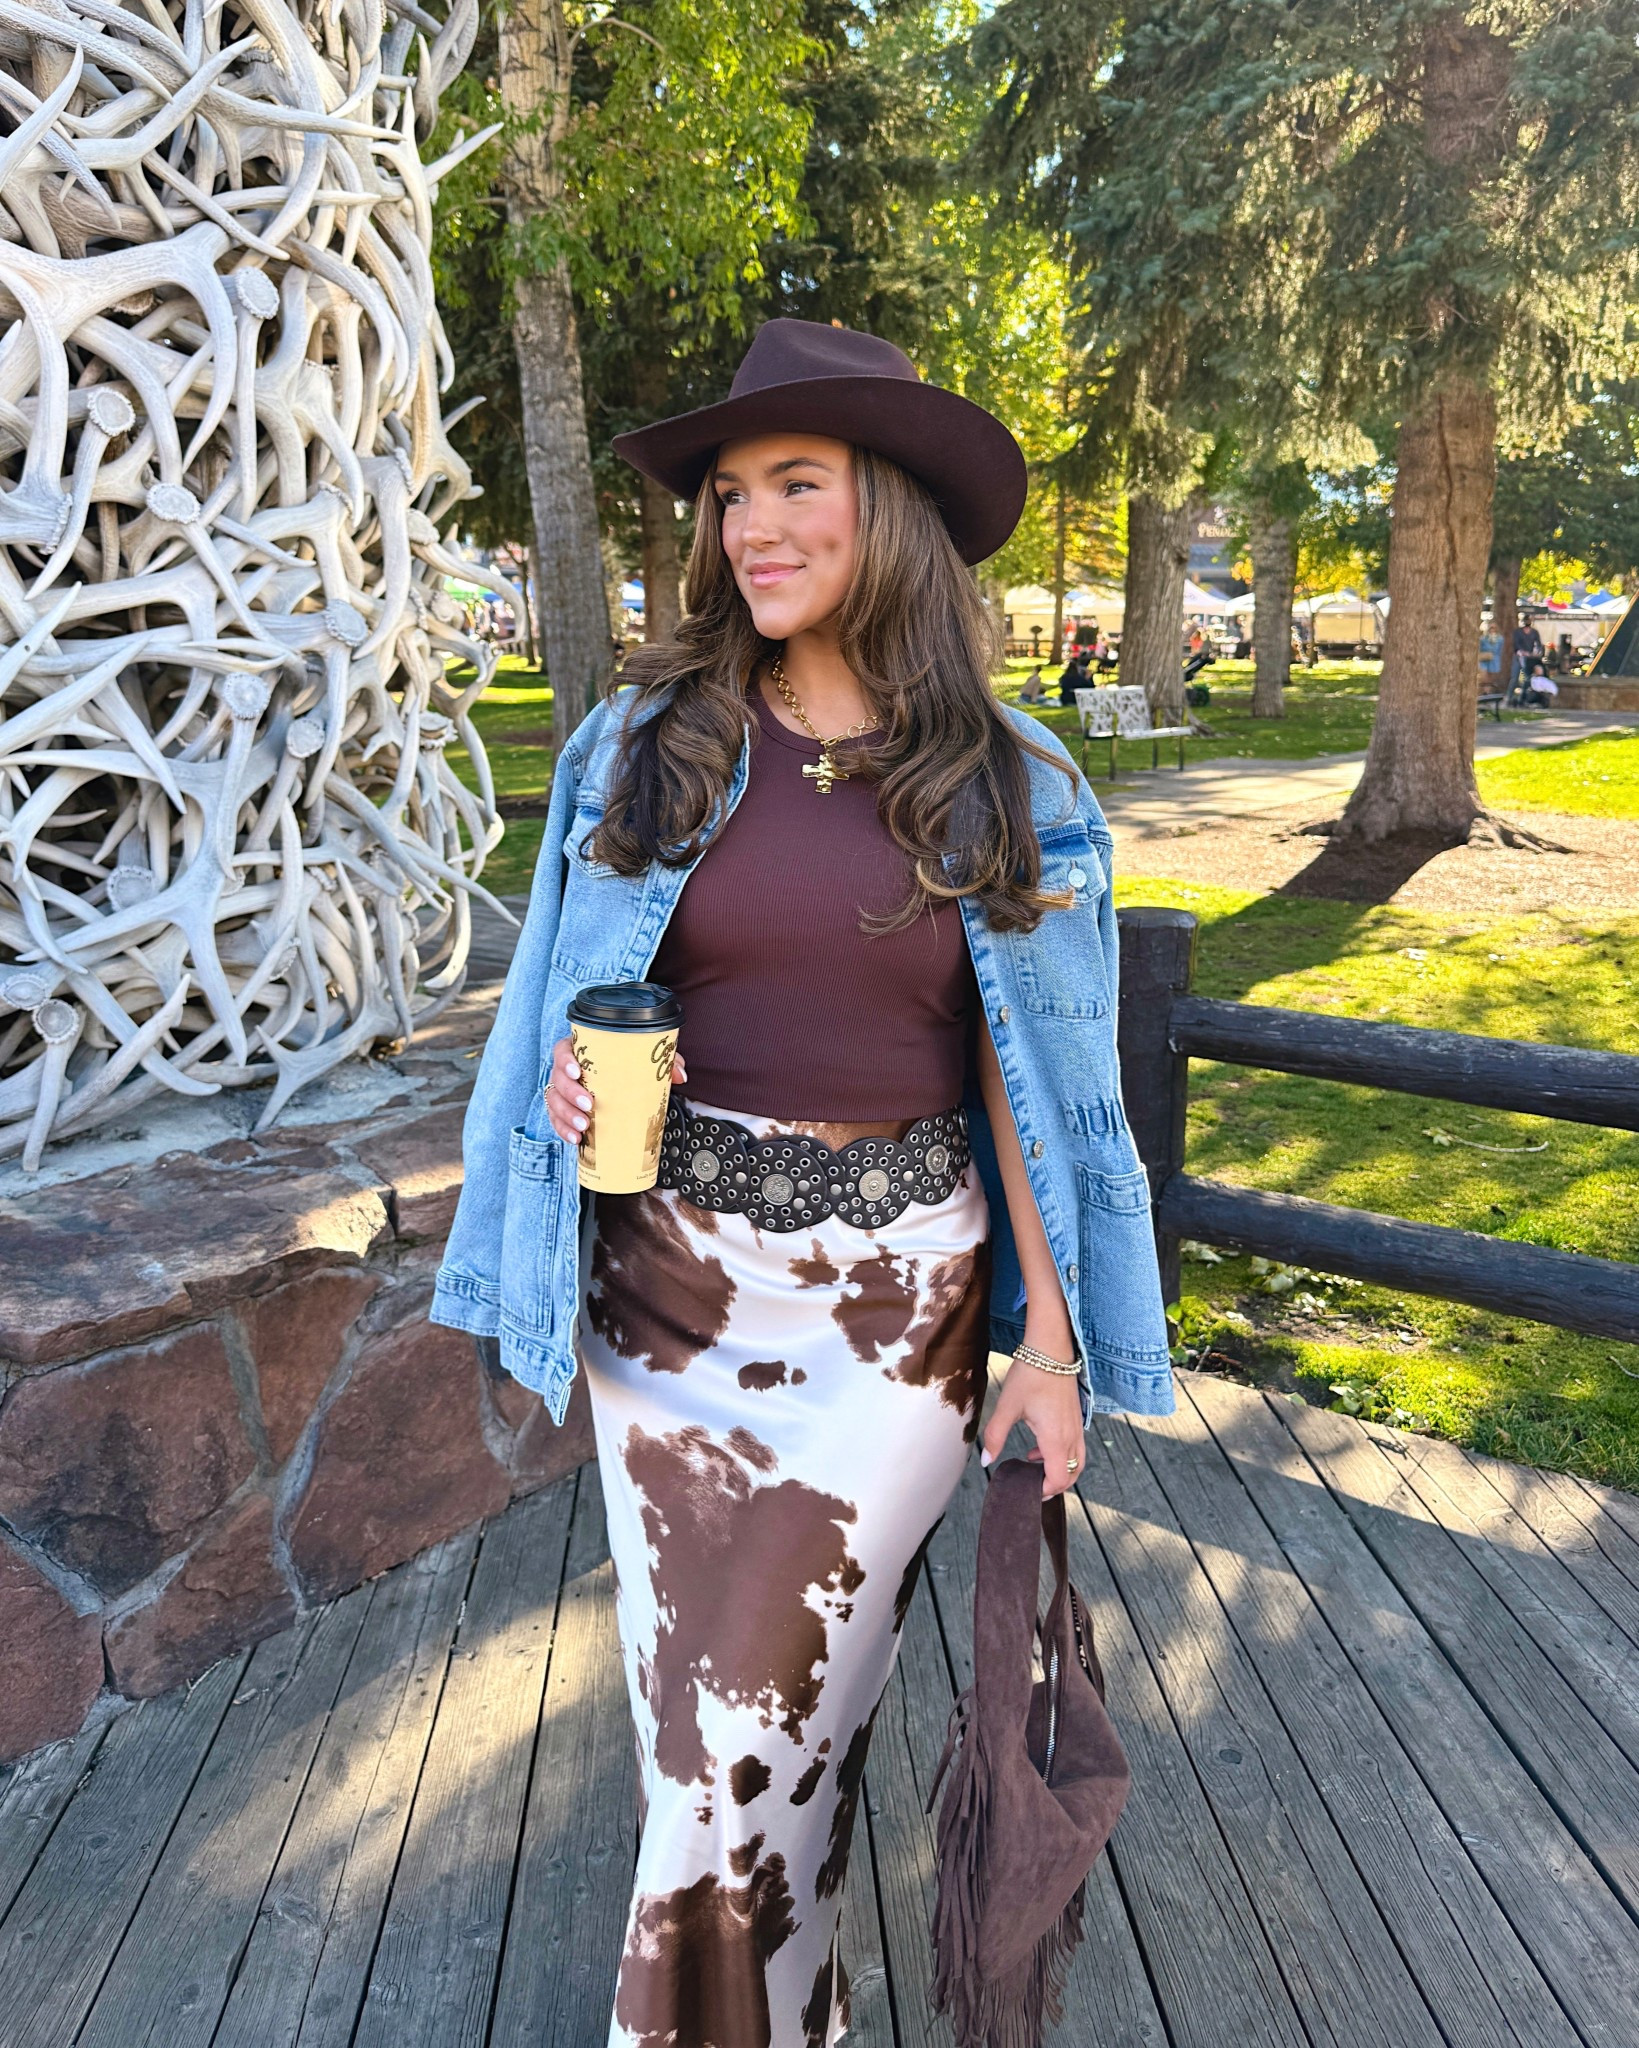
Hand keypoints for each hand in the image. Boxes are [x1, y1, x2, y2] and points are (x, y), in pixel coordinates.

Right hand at [543, 1034, 686, 1144]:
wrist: (620, 1081)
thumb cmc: (625, 1066)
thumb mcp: (644, 1061)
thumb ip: (663, 1062)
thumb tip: (679, 1075)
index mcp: (580, 1051)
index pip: (564, 1050)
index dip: (566, 1060)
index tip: (577, 1072)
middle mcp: (567, 1071)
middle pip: (558, 1079)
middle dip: (570, 1093)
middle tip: (589, 1105)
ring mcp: (563, 1091)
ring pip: (555, 1101)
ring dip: (567, 1115)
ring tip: (584, 1126)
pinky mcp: (563, 1111)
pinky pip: (556, 1120)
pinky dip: (564, 1130)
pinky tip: (576, 1139)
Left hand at [981, 1351, 1085, 1499]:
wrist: (1051, 1350)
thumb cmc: (1030, 1376)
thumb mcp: (1007, 1406)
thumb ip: (995, 1436)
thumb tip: (986, 1461)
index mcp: (1055, 1438)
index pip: (1058, 1479)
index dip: (1045, 1490)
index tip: (1028, 1491)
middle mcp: (1071, 1436)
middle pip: (1071, 1475)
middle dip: (1054, 1485)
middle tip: (1032, 1486)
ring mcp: (1077, 1427)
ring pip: (1077, 1462)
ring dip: (1059, 1470)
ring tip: (1033, 1465)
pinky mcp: (1076, 1418)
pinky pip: (1075, 1447)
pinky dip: (1062, 1455)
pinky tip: (1039, 1446)